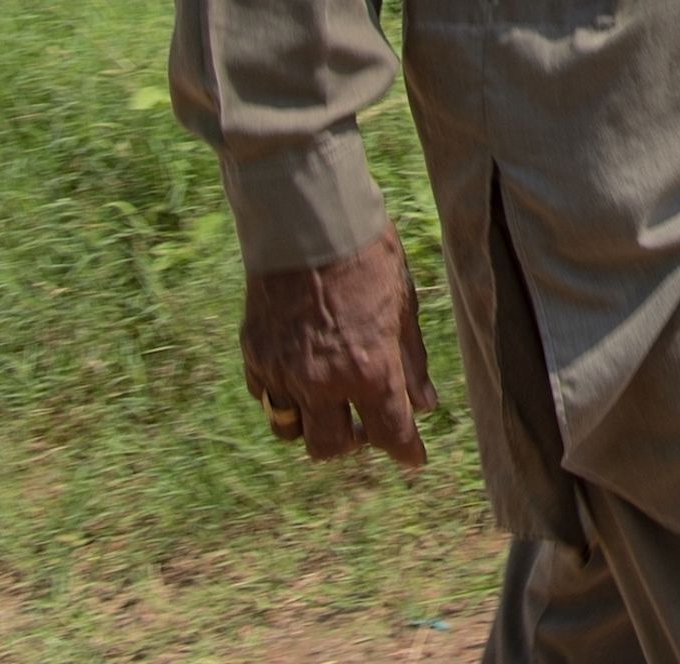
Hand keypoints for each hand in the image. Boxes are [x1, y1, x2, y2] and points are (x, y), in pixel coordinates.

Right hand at [242, 230, 440, 467]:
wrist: (309, 220)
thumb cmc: (367, 256)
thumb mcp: (404, 306)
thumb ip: (412, 362)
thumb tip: (425, 404)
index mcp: (370, 370)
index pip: (390, 434)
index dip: (406, 452)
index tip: (413, 458)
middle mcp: (323, 381)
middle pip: (330, 448)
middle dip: (351, 442)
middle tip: (365, 422)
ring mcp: (283, 370)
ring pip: (290, 428)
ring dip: (312, 423)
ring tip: (328, 399)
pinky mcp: (255, 354)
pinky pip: (266, 395)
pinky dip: (284, 394)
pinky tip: (301, 371)